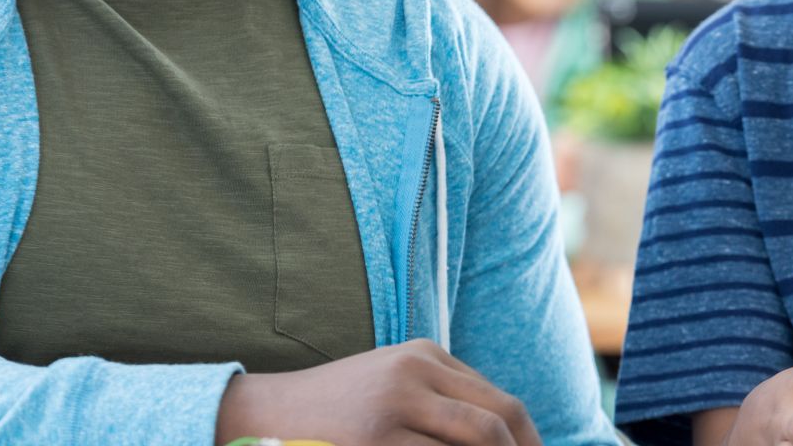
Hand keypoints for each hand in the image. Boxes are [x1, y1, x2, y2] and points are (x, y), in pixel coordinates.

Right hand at [213, 340, 542, 445]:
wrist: (264, 414)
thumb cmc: (335, 409)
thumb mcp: (392, 385)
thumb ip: (441, 399)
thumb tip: (503, 435)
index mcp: (427, 355)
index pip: (500, 401)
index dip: (527, 439)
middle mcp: (416, 372)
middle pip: (499, 419)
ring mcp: (395, 405)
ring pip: (478, 440)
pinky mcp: (375, 439)